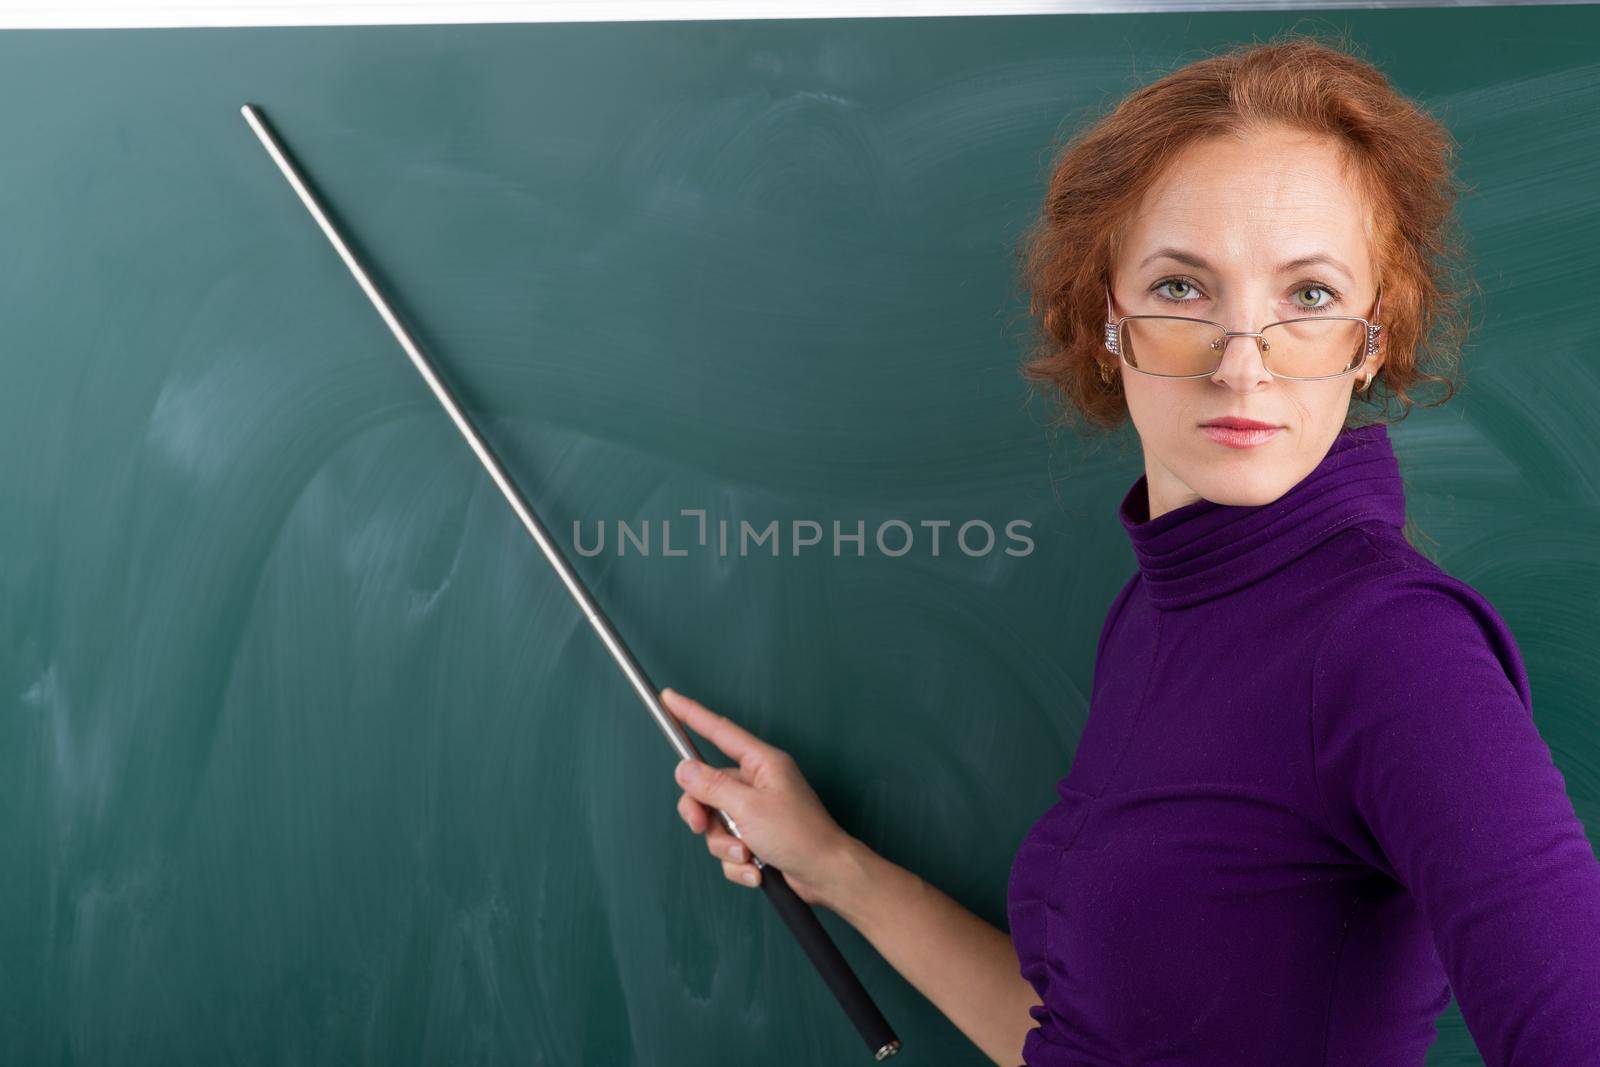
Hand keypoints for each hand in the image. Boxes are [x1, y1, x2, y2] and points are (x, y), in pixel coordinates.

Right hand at [664, 688, 856, 909]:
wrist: (825, 875)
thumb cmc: (800, 834)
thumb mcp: (748, 807)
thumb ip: (712, 786)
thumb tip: (684, 768)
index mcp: (761, 763)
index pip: (719, 731)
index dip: (692, 714)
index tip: (670, 698)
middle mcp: (757, 784)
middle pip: (707, 788)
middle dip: (703, 814)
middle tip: (701, 826)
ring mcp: (755, 811)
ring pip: (715, 823)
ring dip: (725, 845)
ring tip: (747, 854)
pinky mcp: (755, 837)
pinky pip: (728, 846)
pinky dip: (738, 862)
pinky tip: (757, 869)